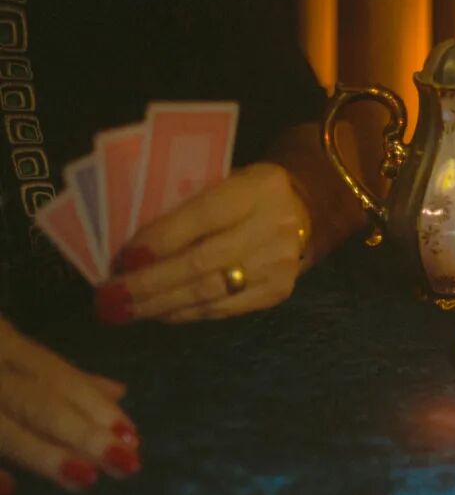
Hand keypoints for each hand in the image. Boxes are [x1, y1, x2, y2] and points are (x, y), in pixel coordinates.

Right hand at [0, 316, 138, 494]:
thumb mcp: (5, 343)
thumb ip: (52, 372)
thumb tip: (117, 392)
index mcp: (2, 341)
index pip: (55, 374)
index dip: (94, 405)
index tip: (133, 436)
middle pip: (33, 399)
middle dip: (81, 431)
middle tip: (126, 463)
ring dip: (38, 452)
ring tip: (83, 478)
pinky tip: (7, 491)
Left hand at [96, 163, 310, 323]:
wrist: (304, 210)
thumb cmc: (245, 193)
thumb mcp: (223, 181)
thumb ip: (187, 204)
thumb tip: (134, 246)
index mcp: (256, 189)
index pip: (203, 216)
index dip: (160, 240)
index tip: (123, 259)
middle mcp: (273, 228)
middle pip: (202, 262)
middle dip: (150, 283)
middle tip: (111, 297)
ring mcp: (278, 264)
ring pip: (210, 292)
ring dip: (161, 304)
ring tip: (125, 310)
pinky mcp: (278, 291)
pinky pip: (224, 309)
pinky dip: (186, 313)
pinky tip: (160, 313)